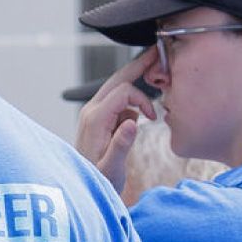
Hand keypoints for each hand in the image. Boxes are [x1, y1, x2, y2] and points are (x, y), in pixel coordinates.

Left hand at [74, 48, 159, 192]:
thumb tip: (133, 122)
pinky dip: (131, 108)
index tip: (154, 117)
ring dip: (136, 97)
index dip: (142, 99)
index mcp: (95, 119)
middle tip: (156, 51)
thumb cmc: (99, 182)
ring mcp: (93, 114)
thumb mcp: (111, 169)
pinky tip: (135, 126)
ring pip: (118, 89)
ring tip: (151, 113)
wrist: (85, 190)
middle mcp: (91, 112)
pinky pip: (118, 104)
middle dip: (138, 66)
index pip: (124, 91)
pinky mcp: (98, 119)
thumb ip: (121, 145)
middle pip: (118, 79)